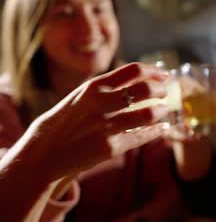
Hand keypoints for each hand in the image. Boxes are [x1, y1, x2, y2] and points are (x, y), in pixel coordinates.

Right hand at [20, 63, 169, 181]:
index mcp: (94, 86)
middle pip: (145, 90)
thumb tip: (144, 76)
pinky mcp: (110, 148)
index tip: (165, 74)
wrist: (45, 150)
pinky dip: (157, 131)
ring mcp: (105, 126)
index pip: (133, 70)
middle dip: (161, 90)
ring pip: (148, 114)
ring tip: (164, 109)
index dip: (154, 71)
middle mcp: (100, 104)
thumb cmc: (69, 119)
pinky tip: (163, 128)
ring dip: (161, 111)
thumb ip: (109, 85)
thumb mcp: (83, 95)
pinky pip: (141, 137)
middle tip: (165, 92)